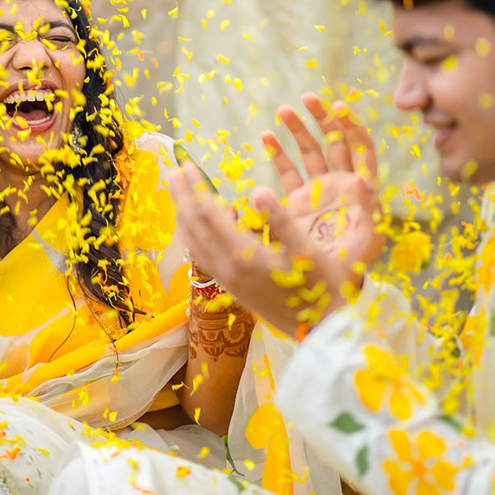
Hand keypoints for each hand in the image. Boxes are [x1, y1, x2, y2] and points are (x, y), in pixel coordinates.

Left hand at [168, 95, 383, 337]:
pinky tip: (198, 228)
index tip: (187, 165)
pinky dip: (193, 236)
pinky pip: (201, 257)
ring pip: (194, 244)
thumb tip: (258, 190)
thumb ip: (281, 219)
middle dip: (182, 198)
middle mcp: (228, 269)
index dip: (196, 188)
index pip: (208, 214)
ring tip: (180, 195)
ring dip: (184, 217)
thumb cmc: (321, 286)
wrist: (321, 328)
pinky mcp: (232, 288)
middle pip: (193, 227)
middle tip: (173, 172)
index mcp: (244, 256)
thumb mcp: (306, 249)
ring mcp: (227, 281)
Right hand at [262, 94, 384, 268]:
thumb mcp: (365, 240)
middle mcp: (342, 184)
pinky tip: (267, 137)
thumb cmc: (352, 266)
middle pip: (336, 142)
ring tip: (284, 111)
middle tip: (308, 99)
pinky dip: (280, 153)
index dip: (352, 126)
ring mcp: (319, 191)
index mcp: (362, 189)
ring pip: (310, 152)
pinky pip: (289, 171)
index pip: (361, 148)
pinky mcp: (299, 201)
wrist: (327, 288)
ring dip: (299, 130)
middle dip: (323, 119)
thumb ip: (365, 209)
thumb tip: (365, 179)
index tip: (337, 108)